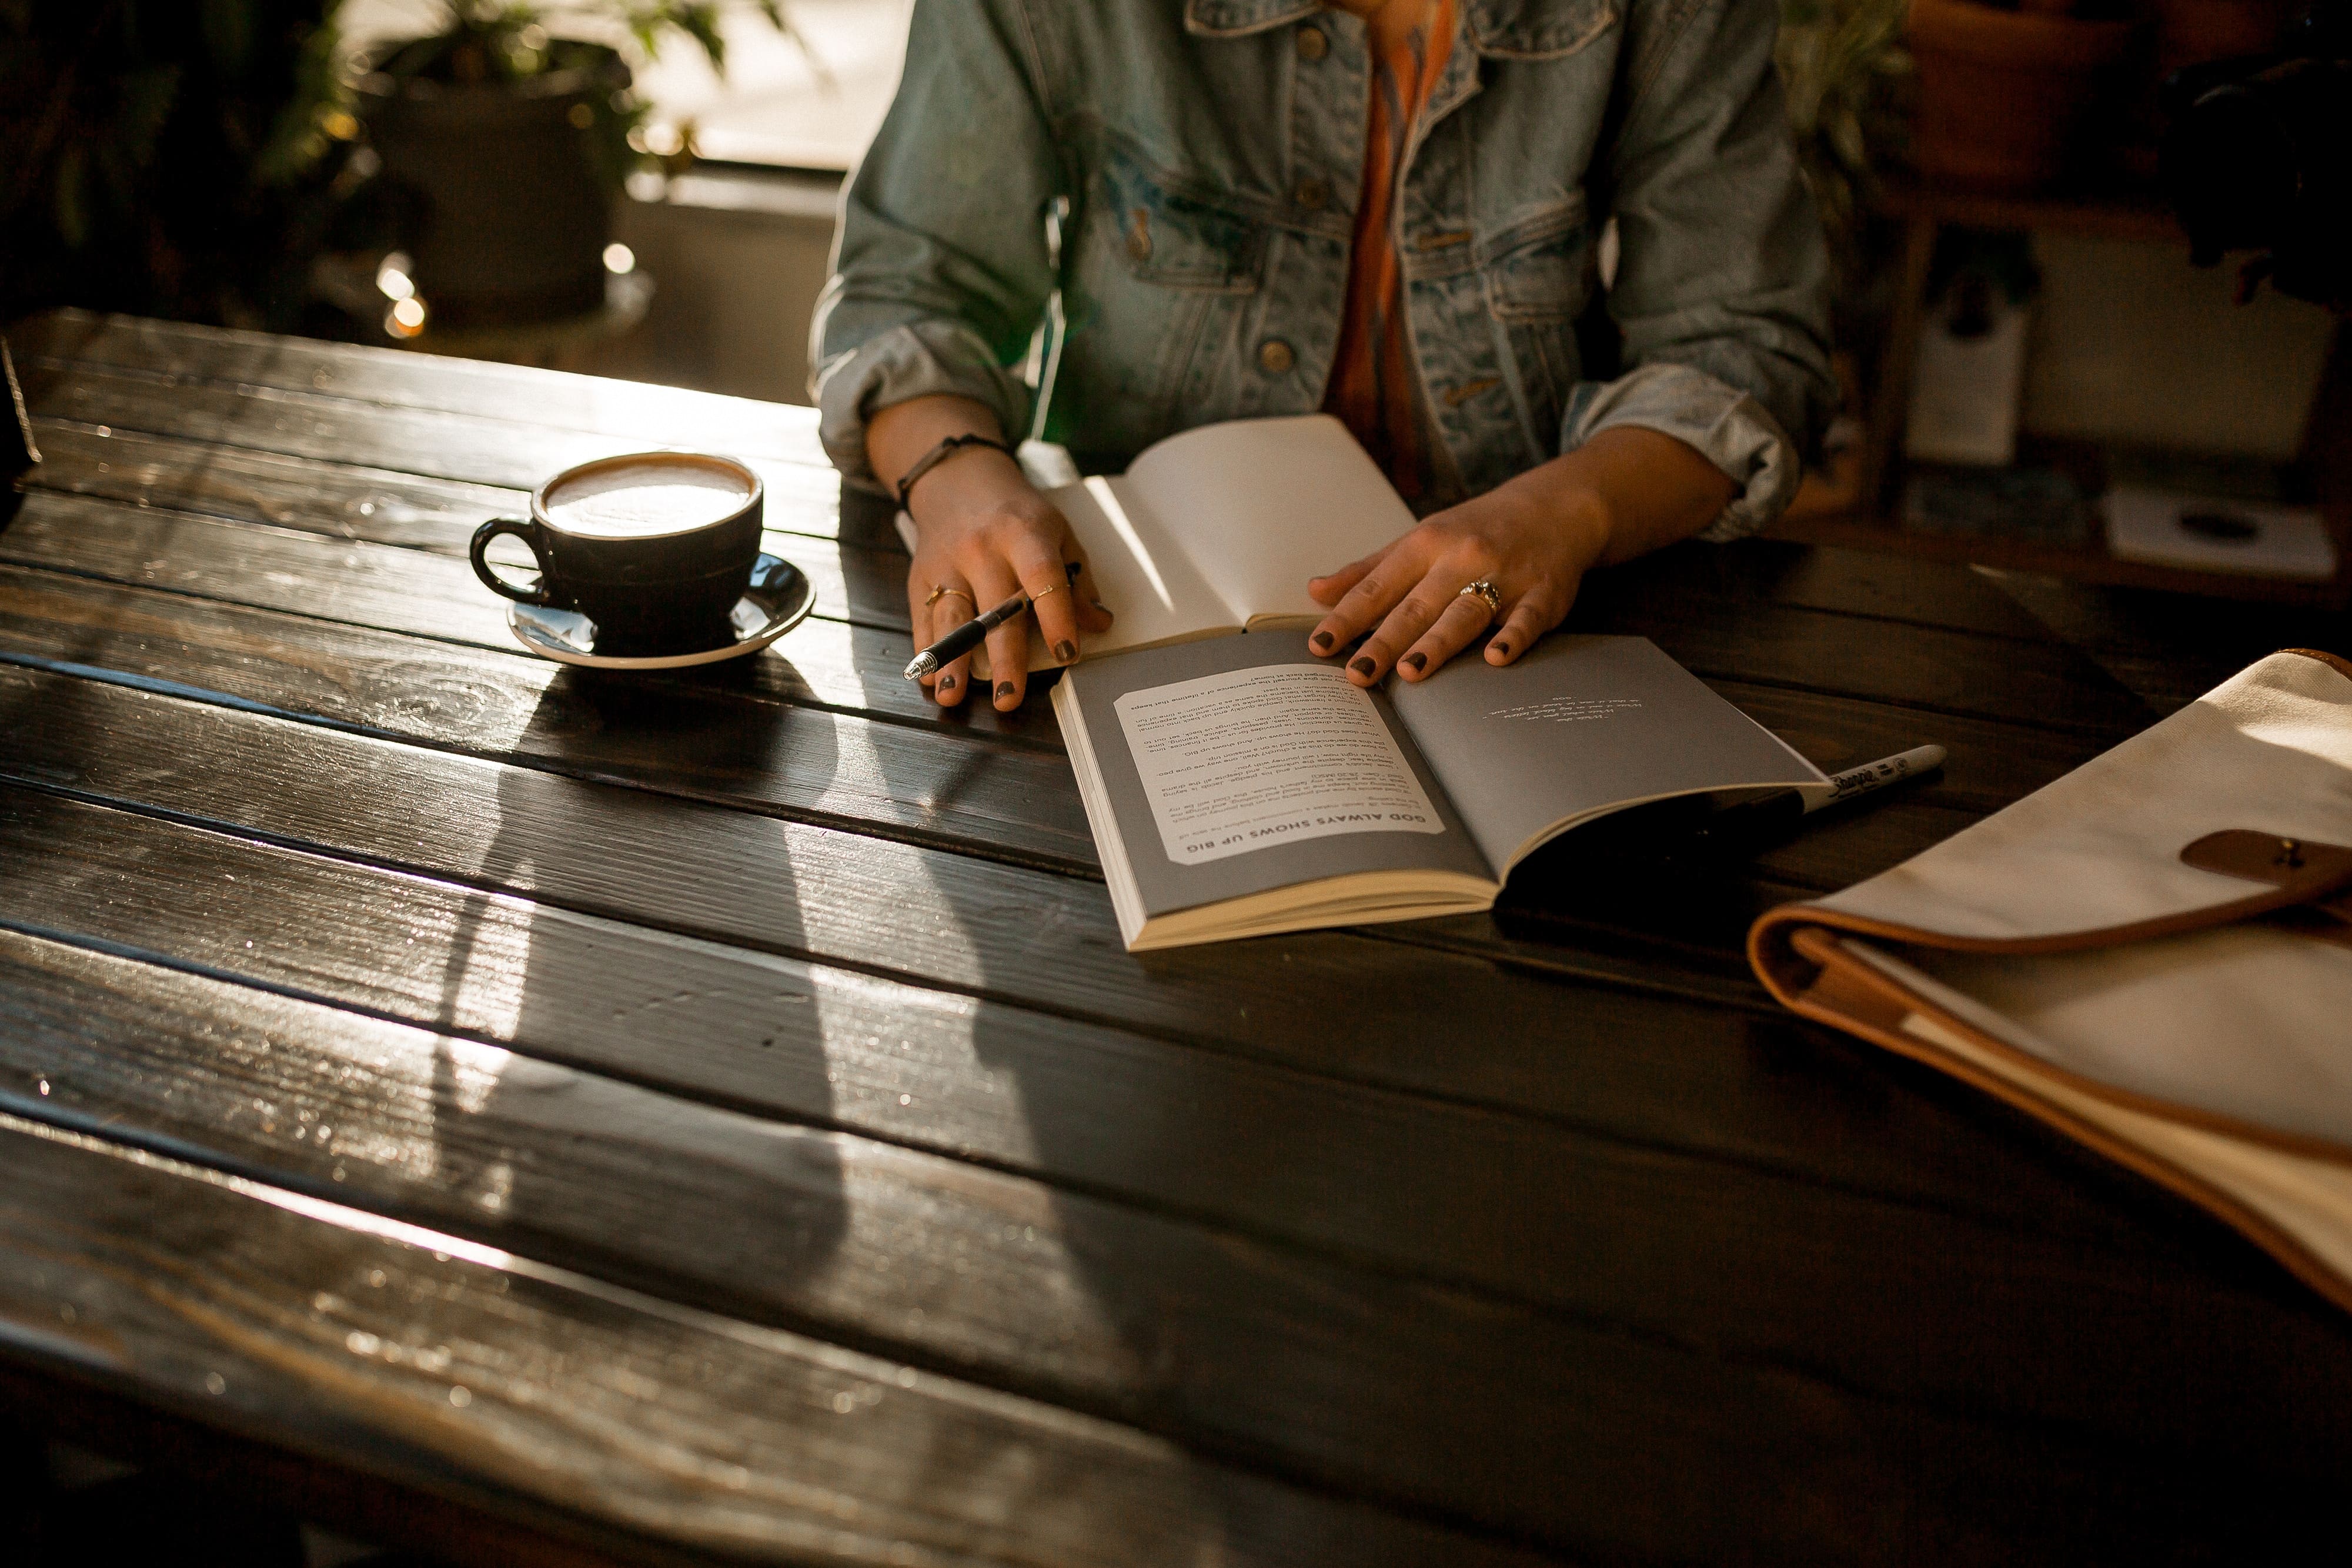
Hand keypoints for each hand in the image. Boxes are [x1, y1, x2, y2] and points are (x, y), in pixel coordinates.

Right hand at [874, 397, 1111, 710]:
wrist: (958, 480)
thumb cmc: (1016, 514)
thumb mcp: (1057, 533)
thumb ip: (1077, 580)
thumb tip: (1097, 624)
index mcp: (1025, 535)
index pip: (1043, 579)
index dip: (1057, 618)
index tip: (1068, 654)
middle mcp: (983, 549)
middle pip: (995, 611)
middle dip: (1003, 658)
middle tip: (1010, 698)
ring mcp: (948, 563)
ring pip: (951, 617)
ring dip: (952, 661)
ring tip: (953, 695)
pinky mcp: (921, 576)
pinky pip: (922, 618)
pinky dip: (925, 650)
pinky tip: (929, 679)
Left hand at [1305, 428, 1737, 684]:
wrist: (1555, 508)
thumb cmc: (1475, 530)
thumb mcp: (1419, 540)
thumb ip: (1368, 571)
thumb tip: (1315, 592)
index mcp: (1425, 544)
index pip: (1378, 587)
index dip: (1347, 617)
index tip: (1319, 646)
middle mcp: (1461, 557)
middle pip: (1416, 605)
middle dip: (1384, 640)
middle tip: (1356, 674)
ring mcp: (1504, 576)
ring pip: (1465, 612)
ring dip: (1437, 642)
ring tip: (1410, 672)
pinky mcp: (1543, 593)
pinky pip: (1527, 618)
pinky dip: (1513, 636)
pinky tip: (1496, 658)